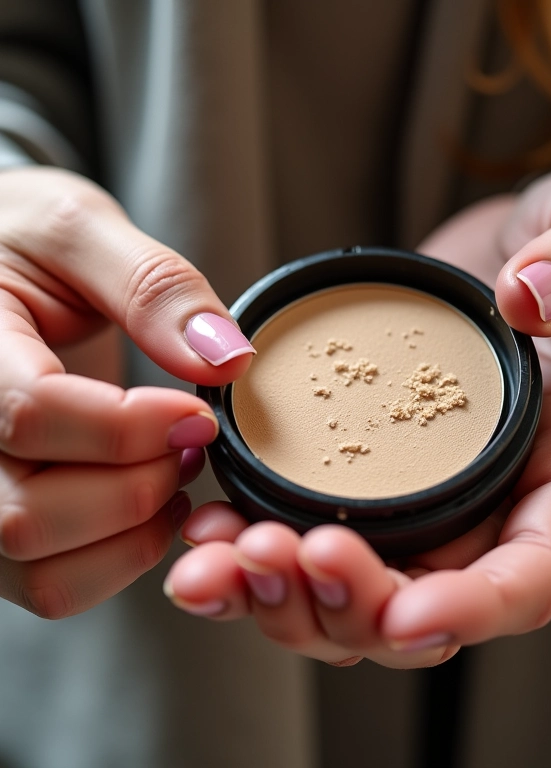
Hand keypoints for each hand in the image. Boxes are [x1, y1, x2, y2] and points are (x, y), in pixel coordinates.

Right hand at [0, 167, 255, 617]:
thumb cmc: (19, 244)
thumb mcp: (79, 230)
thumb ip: (152, 287)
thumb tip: (227, 360)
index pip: (33, 417)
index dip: (134, 425)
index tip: (198, 409)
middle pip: (31, 516)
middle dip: (140, 484)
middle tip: (189, 436)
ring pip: (41, 571)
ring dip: (134, 529)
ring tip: (173, 466)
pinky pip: (52, 586)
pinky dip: (121, 559)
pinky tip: (152, 501)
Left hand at [164, 168, 550, 666]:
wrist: (536, 259)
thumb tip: (531, 297)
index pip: (530, 577)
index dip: (470, 609)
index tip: (403, 613)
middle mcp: (495, 509)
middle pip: (423, 608)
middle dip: (344, 608)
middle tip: (268, 557)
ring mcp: (431, 499)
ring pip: (356, 596)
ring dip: (280, 595)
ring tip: (209, 562)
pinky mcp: (374, 476)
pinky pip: (316, 539)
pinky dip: (257, 551)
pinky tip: (203, 526)